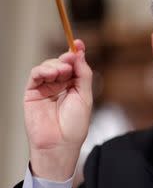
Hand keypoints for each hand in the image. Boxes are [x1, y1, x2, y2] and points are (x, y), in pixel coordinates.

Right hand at [24, 40, 92, 180]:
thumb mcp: (85, 96)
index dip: (76, 53)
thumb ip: (83, 74)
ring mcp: (46, 88)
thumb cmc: (75, 125)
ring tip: (62, 72)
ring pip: (48, 66)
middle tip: (70, 60)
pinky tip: (51, 73)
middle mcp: (60, 85)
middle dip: (66, 59)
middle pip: (61, 63)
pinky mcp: (32, 92)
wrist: (60, 144)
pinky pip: (36, 75)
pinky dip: (43, 70)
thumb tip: (80, 53)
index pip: (74, 65)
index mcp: (74, 86)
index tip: (79, 43)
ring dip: (56, 65)